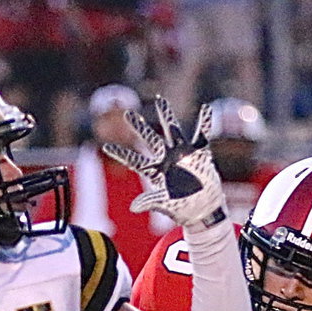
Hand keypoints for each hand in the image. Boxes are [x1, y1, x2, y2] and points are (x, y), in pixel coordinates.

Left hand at [103, 97, 225, 228]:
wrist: (203, 209)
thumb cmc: (182, 208)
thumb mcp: (164, 204)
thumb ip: (150, 201)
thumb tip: (133, 207)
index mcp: (155, 170)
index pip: (135, 160)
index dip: (121, 154)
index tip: (105, 147)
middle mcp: (166, 158)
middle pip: (150, 139)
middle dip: (139, 127)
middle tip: (127, 114)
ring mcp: (182, 153)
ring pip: (172, 130)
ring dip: (166, 115)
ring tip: (160, 101)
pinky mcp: (199, 153)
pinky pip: (202, 134)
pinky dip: (205, 122)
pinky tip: (206, 109)